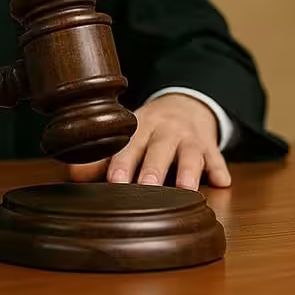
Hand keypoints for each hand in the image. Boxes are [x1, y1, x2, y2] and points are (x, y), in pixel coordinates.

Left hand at [66, 93, 230, 190]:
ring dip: (189, 169)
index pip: (129, 144)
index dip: (122, 161)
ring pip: (190, 152)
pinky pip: (216, 156)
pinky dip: (219, 168)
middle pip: (160, 147)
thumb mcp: (126, 137)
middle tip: (147, 186)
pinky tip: (222, 181)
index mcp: (140, 127)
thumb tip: (72, 174)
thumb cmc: (148, 131)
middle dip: (154, 167)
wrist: (185, 106)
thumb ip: (101, 158)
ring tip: (187, 188)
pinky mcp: (210, 146)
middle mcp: (165, 130)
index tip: (114, 180)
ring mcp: (189, 137)